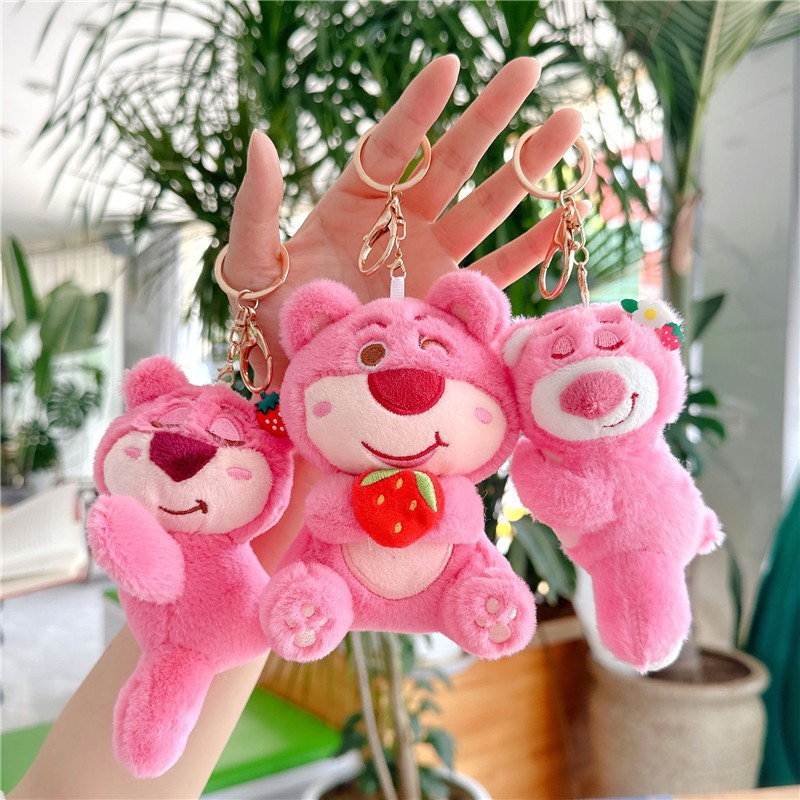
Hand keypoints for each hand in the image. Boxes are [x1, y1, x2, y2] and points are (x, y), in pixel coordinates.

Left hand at [224, 54, 582, 385]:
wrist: (301, 379)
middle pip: (452, 162)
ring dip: (527, 167)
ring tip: (569, 125)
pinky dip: (534, 245)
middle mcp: (400, 225)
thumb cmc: (271, 321)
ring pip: (487, 206)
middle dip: (490, 117)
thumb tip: (260, 140)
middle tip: (529, 70)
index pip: (391, 147)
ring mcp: (430, 262)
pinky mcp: (451, 301)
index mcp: (353, 203)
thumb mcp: (251, 263)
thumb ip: (257, 207)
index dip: (419, 110)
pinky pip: (500, 269)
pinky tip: (569, 215)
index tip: (450, 67)